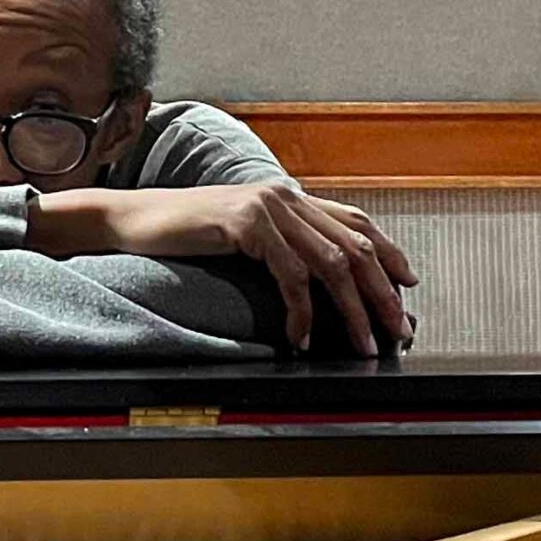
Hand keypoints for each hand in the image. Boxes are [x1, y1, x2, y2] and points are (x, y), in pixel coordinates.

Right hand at [32, 181, 417, 355]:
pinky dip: (302, 312)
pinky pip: (290, 274)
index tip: (407, 287)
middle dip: (381, 293)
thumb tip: (321, 282)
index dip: (388, 254)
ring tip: (360, 345)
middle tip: (396, 330)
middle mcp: (285, 195)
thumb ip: (282, 245)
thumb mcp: (244, 235)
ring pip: (331, 264)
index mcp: (289, 196)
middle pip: (355, 246)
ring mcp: (267, 206)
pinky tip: (300, 338)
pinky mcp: (246, 223)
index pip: (356, 222)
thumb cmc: (184, 234)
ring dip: (351, 311)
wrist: (133, 221)